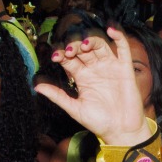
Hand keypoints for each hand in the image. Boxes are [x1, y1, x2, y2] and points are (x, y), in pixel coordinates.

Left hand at [39, 30, 146, 144]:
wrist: (121, 131)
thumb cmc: (99, 122)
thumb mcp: (74, 109)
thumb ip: (57, 96)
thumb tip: (36, 86)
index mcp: (81, 76)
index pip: (68, 58)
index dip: (61, 53)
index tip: (55, 56)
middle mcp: (94, 68)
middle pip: (82, 48)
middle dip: (74, 45)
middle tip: (69, 50)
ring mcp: (110, 66)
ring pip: (99, 45)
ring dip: (91, 40)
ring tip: (85, 45)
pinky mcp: (125, 68)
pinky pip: (122, 48)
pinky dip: (119, 36)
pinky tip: (110, 29)